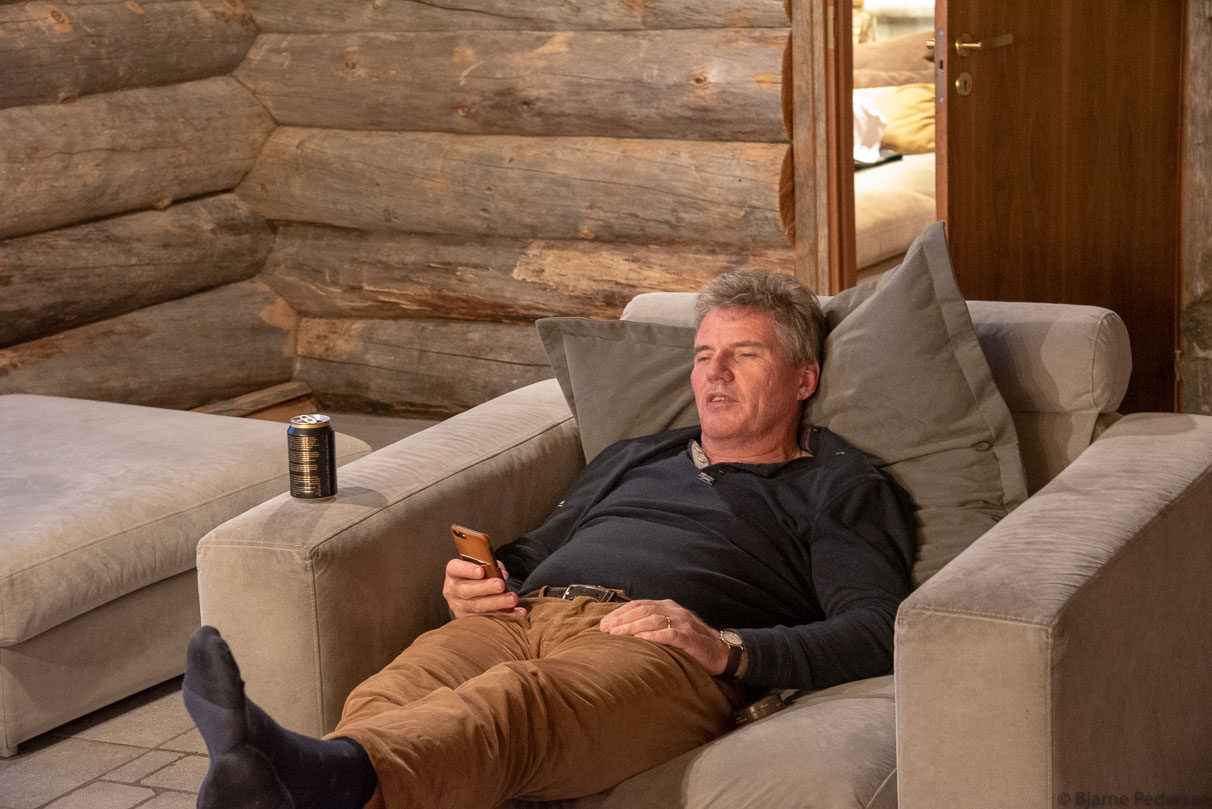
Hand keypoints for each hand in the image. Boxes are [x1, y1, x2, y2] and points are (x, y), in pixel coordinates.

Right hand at [442, 559, 525, 619]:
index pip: (455, 569)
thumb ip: (491, 566)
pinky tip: (518, 612)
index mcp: (454, 573)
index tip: (481, 571)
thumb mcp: (480, 565)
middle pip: (467, 590)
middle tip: (501, 585)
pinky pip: (489, 618)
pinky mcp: (470, 620)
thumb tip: (503, 575)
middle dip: (486, 588)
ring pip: (478, 606)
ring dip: (497, 603)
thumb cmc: (476, 575)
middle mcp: (453, 590)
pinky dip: (506, 615)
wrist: (470, 592)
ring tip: (512, 599)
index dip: (467, 570)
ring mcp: (460, 607)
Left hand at [598, 599, 744, 677]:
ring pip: (653, 620)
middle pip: (643, 610)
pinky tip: (639, 639)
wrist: (721, 653)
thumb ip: (652, 626)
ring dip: (632, 627)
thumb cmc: (691, 643)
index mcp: (668, 606)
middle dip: (621, 619)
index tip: (604, 623)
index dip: (620, 612)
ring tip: (616, 634)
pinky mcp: (690, 637)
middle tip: (605, 629)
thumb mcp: (670, 629)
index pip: (639, 605)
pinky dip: (653, 636)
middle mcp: (675, 611)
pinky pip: (669, 634)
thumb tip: (622, 631)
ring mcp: (684, 623)